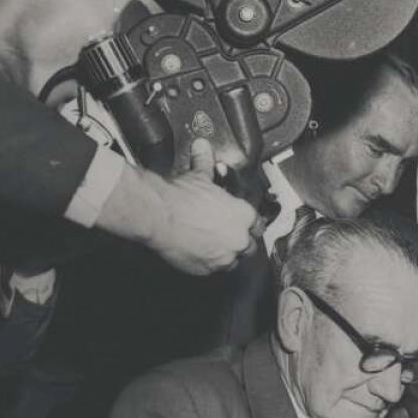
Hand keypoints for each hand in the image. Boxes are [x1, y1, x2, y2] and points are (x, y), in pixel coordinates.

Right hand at [145, 139, 257, 273]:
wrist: (159, 215)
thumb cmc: (180, 196)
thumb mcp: (198, 176)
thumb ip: (206, 163)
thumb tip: (203, 146)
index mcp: (244, 216)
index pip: (258, 223)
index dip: (249, 223)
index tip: (243, 223)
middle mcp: (239, 239)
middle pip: (249, 246)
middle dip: (240, 241)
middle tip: (225, 235)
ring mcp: (224, 257)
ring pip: (233, 261)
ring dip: (226, 254)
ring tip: (212, 245)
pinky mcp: (207, 270)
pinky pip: (213, 269)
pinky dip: (207, 263)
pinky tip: (197, 253)